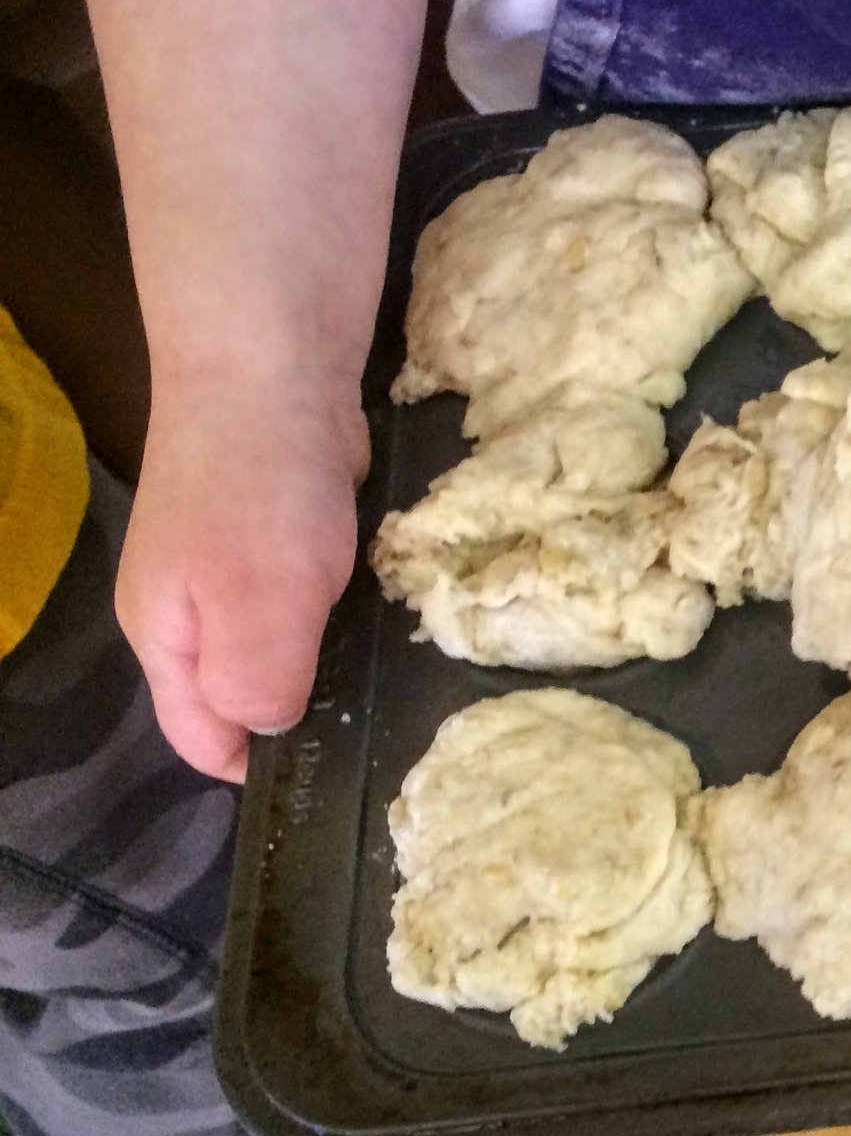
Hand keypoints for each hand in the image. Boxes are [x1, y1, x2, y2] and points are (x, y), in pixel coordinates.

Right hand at [116, 368, 368, 780]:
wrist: (271, 362)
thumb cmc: (258, 488)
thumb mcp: (256, 604)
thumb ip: (257, 682)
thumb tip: (269, 731)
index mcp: (165, 639)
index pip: (202, 739)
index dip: (263, 768)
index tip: (340, 773)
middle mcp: (191, 610)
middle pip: (244, 695)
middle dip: (306, 712)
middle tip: (387, 725)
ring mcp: (235, 566)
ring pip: (287, 644)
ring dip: (335, 656)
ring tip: (400, 674)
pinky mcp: (283, 531)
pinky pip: (317, 594)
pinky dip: (352, 603)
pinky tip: (393, 606)